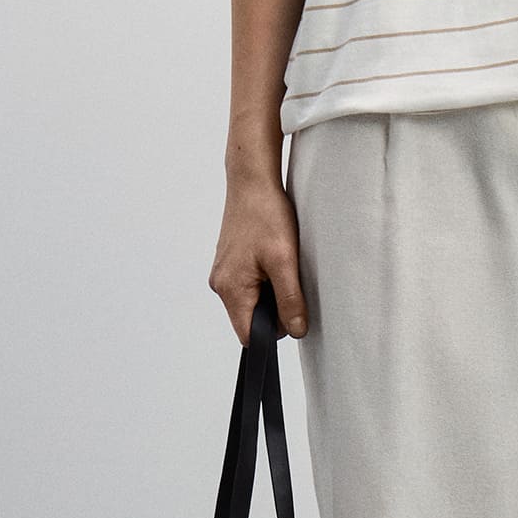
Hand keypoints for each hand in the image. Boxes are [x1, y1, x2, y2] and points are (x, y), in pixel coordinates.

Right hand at [211, 178, 308, 342]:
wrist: (252, 181)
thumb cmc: (265, 215)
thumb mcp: (285, 261)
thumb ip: (290, 300)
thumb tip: (296, 330)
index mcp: (230, 289)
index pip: (249, 335)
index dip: (274, 331)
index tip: (291, 312)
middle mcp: (221, 284)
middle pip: (251, 318)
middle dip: (274, 308)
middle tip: (289, 279)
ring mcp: (224, 272)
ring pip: (252, 300)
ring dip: (271, 290)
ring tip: (281, 263)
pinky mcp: (230, 262)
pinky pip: (249, 284)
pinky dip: (265, 277)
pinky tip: (273, 256)